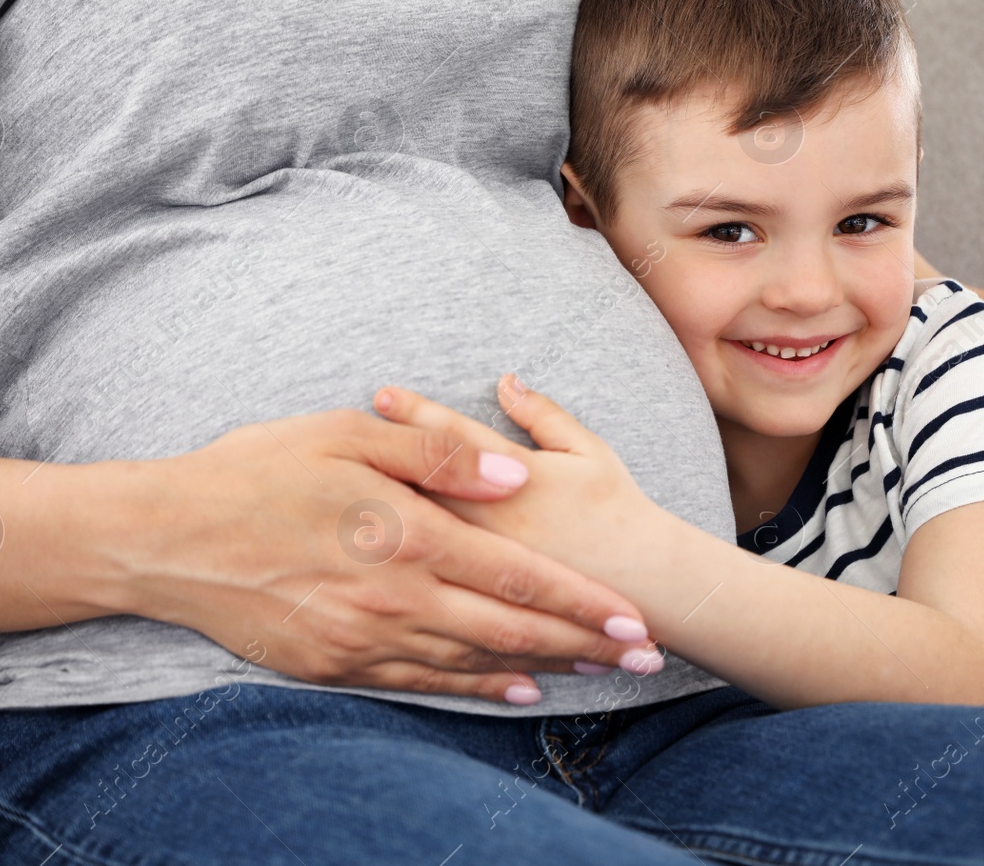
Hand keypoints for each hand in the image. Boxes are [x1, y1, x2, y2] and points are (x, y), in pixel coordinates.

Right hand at [117, 405, 656, 704]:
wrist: (164, 540)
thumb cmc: (256, 473)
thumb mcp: (344, 436)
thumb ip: (435, 455)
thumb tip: (511, 472)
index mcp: (406, 534)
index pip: (517, 575)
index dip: (582, 602)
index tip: (633, 617)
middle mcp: (394, 597)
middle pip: (511, 630)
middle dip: (586, 645)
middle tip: (642, 659)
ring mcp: (363, 639)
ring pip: (474, 662)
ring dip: (544, 669)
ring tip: (598, 674)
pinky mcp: (334, 664)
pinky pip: (421, 683)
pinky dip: (475, 690)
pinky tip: (515, 693)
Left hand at [371, 374, 663, 585]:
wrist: (645, 585)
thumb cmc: (617, 509)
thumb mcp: (588, 451)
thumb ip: (543, 415)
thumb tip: (505, 380)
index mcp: (515, 482)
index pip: (452, 440)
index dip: (415, 413)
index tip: (382, 394)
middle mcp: (490, 524)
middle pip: (421, 486)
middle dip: (381, 459)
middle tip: (337, 436)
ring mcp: (482, 568)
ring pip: (419, 537)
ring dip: (382, 511)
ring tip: (345, 495)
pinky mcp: (483, 601)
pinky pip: (433, 578)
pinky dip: (403, 559)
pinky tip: (374, 555)